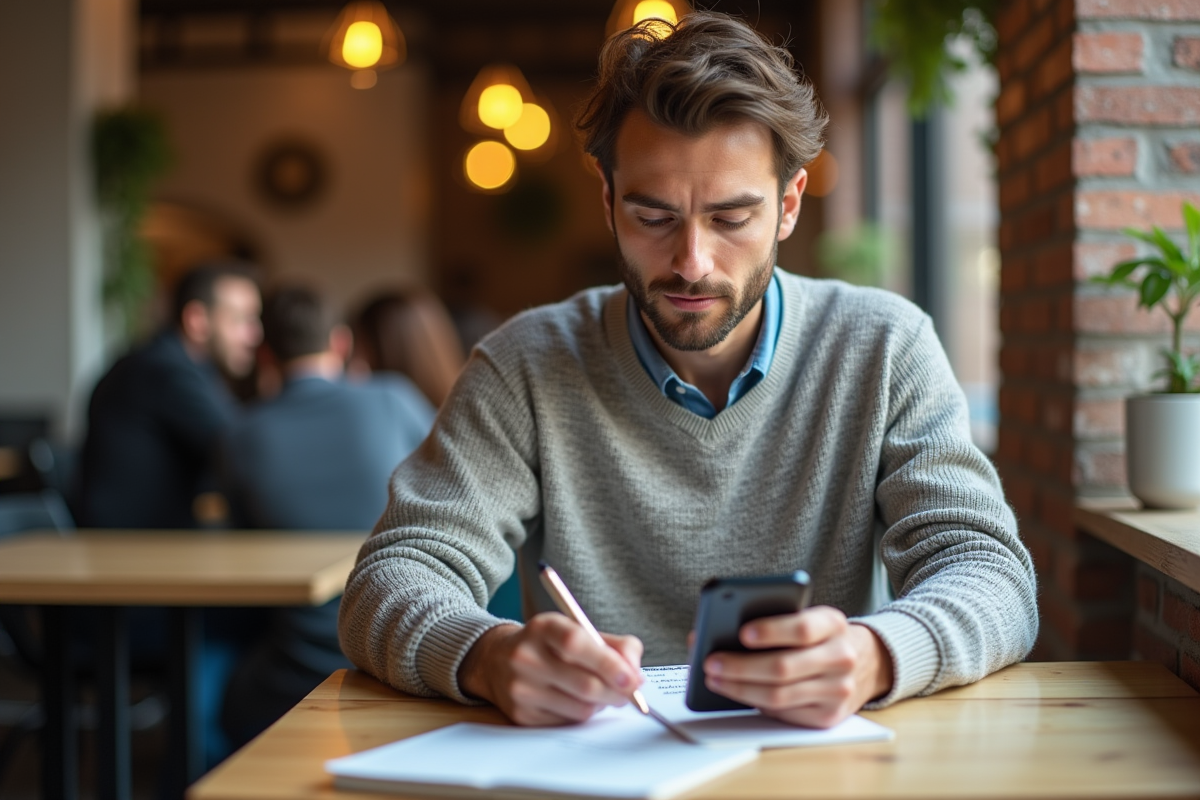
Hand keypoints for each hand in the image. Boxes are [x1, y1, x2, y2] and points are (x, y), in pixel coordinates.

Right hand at [458, 613, 643, 725]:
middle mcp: (526, 656)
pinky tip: (578, 700)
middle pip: (583, 684)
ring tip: (601, 693)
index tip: (632, 679)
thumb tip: (636, 674)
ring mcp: (521, 688)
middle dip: (617, 693)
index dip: (608, 663)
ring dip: (601, 704)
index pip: (576, 644)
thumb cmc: (550, 644)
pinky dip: (582, 714)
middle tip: (631, 692)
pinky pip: (567, 721)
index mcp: (544, 627)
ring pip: (580, 708)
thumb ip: (615, 645)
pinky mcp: (521, 714)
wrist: (497, 660)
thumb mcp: (578, 630)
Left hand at [702, 606, 892, 728]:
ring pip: (780, 696)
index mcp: (833, 624)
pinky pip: (784, 713)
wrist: (862, 663)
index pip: (803, 628)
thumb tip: (710, 634)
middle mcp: (841, 657)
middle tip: (711, 662)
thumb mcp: (802, 617)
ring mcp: (838, 690)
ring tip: (714, 679)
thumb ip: (767, 620)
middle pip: (784, 667)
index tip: (741, 633)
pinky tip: (734, 692)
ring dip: (740, 689)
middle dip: (741, 667)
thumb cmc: (816, 636)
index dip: (771, 631)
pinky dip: (754, 703)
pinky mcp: (828, 716)